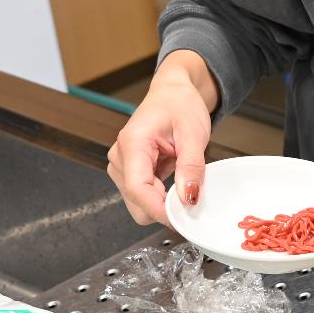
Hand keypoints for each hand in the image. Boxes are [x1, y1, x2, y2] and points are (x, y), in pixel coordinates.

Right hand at [107, 50, 218, 223]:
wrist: (173, 94)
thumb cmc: (180, 105)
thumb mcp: (193, 133)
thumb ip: (191, 166)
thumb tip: (188, 197)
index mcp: (132, 143)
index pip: (137, 188)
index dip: (159, 209)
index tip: (181, 218)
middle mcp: (119, 157)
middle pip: (136, 201)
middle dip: (163, 206)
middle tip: (191, 194)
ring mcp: (121, 166)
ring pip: (139, 203)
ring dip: (163, 200)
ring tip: (181, 177)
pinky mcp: (127, 172)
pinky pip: (143, 196)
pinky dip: (161, 195)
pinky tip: (173, 178)